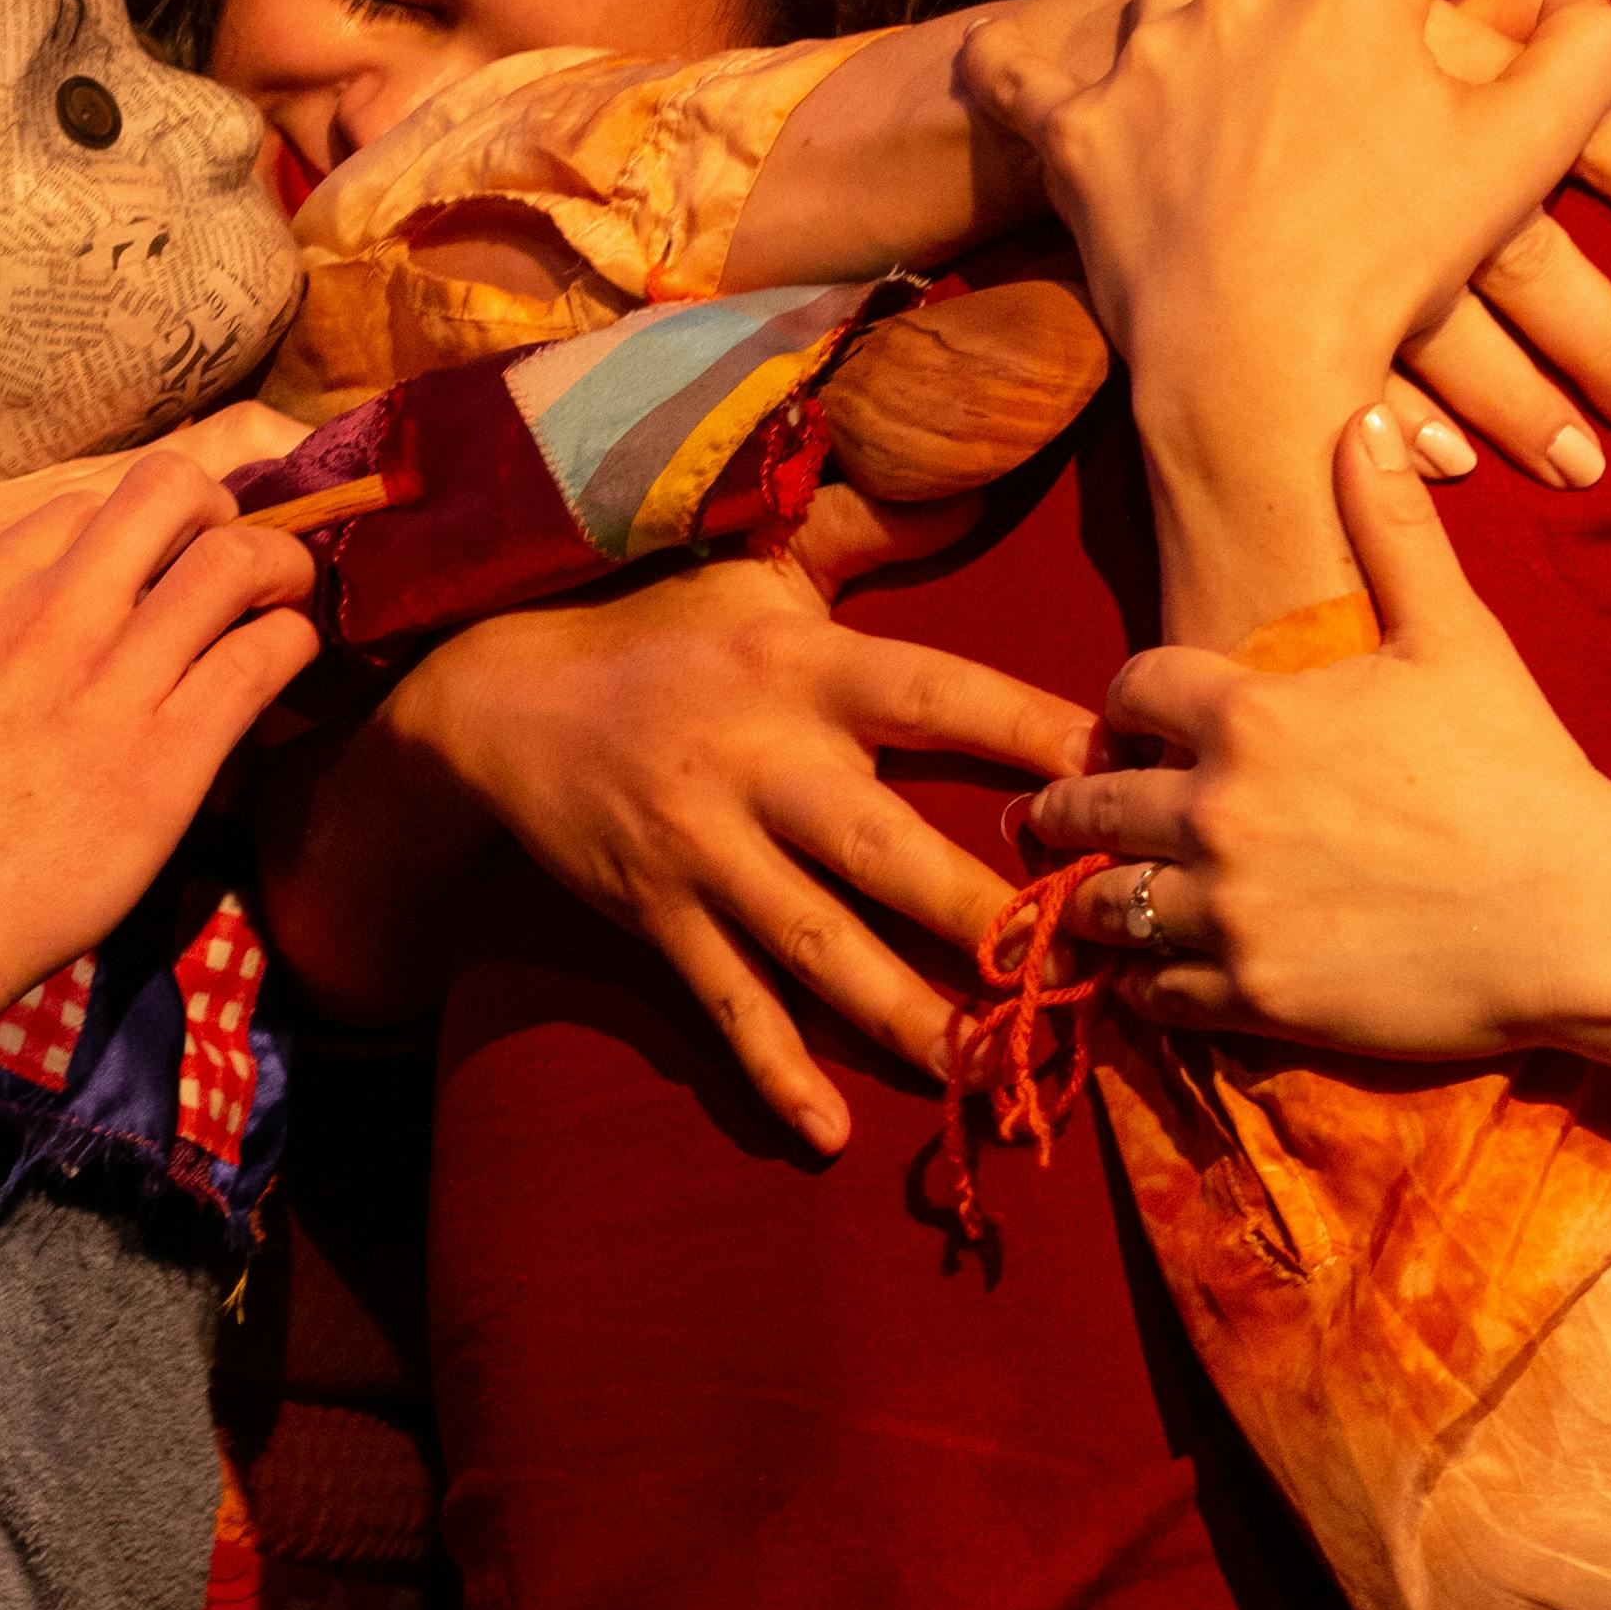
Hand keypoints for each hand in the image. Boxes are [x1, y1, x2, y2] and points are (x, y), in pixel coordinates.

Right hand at [0, 408, 304, 983]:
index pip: (83, 506)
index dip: (133, 534)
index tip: (153, 571)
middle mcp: (47, 612)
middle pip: (170, 489)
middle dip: (219, 513)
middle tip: (234, 562)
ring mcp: (109, 677)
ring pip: (235, 558)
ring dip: (280, 570)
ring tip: (284, 604)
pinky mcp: (166, 754)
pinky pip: (262, 656)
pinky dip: (291, 647)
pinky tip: (286, 671)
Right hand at [384, 554, 1096, 1149]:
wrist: (495, 702)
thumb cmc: (657, 628)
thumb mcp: (759, 568)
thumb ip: (870, 533)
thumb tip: (979, 478)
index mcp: (805, 665)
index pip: (937, 694)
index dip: (1027, 729)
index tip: (1115, 769)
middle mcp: (760, 760)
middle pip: (884, 849)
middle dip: (978, 914)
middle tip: (1076, 964)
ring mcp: (705, 850)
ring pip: (817, 948)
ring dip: (905, 1017)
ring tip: (992, 1071)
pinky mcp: (658, 917)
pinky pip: (725, 1005)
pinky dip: (774, 1072)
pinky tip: (832, 1131)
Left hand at [963, 0, 1610, 487]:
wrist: (1262, 359)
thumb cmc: (1399, 259)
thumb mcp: (1523, 152)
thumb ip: (1586, 55)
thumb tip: (1609, 7)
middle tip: (1367, 6)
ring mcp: (1148, 58)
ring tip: (1231, 19)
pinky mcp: (1076, 133)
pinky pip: (1021, 77)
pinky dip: (1014, 68)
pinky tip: (1010, 61)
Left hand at [1027, 404, 1610, 1057]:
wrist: (1579, 915)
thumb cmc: (1520, 769)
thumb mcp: (1457, 635)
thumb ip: (1391, 530)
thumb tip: (1360, 419)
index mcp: (1253, 714)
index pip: (1130, 689)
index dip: (1128, 701)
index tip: (1133, 720)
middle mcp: (1217, 811)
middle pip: (1089, 801)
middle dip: (1070, 803)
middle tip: (1056, 812)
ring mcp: (1229, 910)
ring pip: (1103, 904)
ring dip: (1094, 896)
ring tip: (1094, 895)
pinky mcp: (1253, 994)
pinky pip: (1152, 993)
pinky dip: (1143, 981)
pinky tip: (1154, 972)